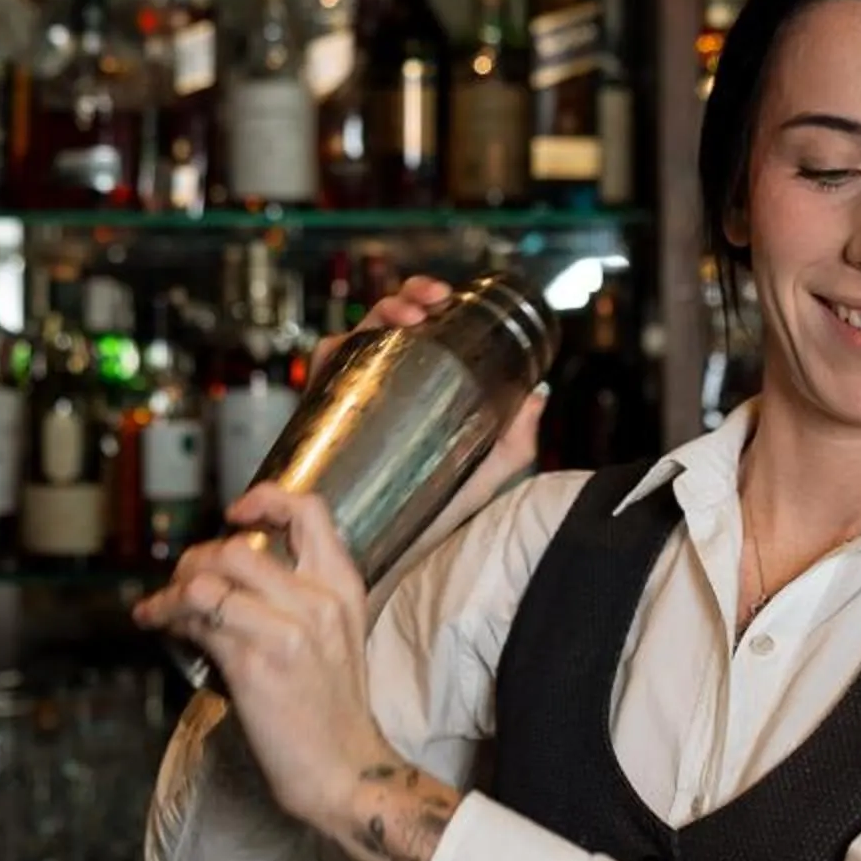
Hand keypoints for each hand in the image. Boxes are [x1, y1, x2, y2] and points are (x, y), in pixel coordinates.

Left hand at [133, 484, 391, 833]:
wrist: (345, 771)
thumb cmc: (331, 711)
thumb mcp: (334, 637)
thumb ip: (298, 599)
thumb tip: (231, 576)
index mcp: (342, 588)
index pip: (308, 512)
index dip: (265, 499)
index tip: (235, 514)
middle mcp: (318, 601)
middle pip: (237, 549)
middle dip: (194, 561)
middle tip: (180, 583)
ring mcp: (287, 632)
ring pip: (207, 582)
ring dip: (171, 592)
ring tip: (160, 608)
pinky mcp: (254, 665)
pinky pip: (197, 621)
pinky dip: (168, 618)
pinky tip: (159, 626)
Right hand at [313, 275, 543, 554]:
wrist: (377, 565)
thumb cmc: (424, 525)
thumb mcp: (479, 480)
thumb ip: (513, 445)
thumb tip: (540, 393)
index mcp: (413, 391)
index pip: (418, 333)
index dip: (428, 301)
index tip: (449, 297)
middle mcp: (378, 388)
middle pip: (387, 324)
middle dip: (406, 295)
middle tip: (431, 302)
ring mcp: (349, 400)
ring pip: (355, 335)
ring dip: (378, 312)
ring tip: (407, 317)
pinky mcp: (320, 419)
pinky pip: (322, 371)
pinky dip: (334, 346)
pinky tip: (354, 343)